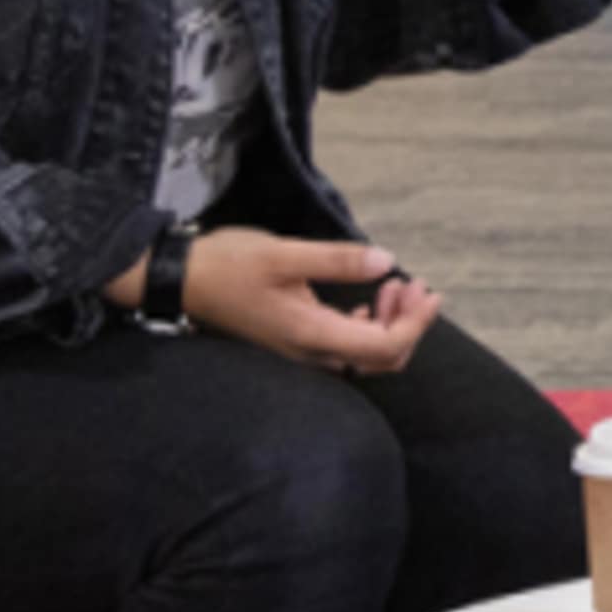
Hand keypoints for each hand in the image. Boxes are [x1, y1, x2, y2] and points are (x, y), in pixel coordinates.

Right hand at [136, 229, 442, 375]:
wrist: (181, 281)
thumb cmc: (228, 264)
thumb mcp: (283, 253)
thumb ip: (336, 260)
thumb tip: (386, 261)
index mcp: (311, 334)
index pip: (383, 348)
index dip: (415, 324)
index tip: (430, 292)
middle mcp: (310, 354)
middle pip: (380, 359)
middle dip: (408, 323)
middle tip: (415, 284)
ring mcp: (301, 353)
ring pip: (364, 356)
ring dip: (390, 324)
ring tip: (394, 286)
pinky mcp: (294, 343)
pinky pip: (345, 349)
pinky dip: (368, 327)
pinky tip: (367, 303)